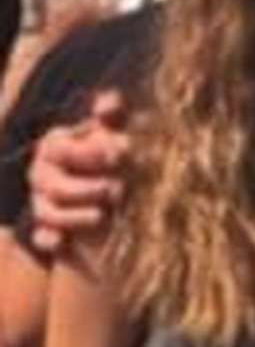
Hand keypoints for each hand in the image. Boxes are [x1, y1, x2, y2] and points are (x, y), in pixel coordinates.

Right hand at [28, 90, 130, 254]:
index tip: (121, 153)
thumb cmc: (112, 154)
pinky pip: (41, 238)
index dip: (90, 152)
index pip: (62, 150)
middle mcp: (43, 174)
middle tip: (118, 189)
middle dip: (87, 188)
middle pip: (54, 185)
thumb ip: (112, 116)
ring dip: (74, 216)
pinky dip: (50, 241)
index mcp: (54, 146)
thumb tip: (109, 104)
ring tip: (101, 215)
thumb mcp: (113, 131)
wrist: (113, 191)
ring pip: (47, 213)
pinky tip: (63, 242)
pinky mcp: (49, 231)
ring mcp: (42, 203)